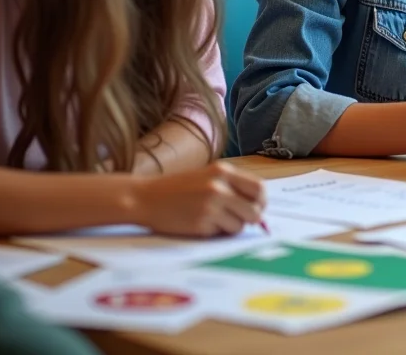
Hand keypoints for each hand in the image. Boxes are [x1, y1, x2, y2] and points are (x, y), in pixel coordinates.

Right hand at [131, 161, 266, 237]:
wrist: (145, 198)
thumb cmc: (177, 188)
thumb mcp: (207, 177)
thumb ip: (231, 186)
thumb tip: (259, 206)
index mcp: (223, 171)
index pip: (259, 188)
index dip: (261, 202)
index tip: (256, 208)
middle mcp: (219, 187)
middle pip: (254, 210)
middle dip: (250, 218)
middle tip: (239, 219)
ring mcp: (210, 206)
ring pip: (240, 225)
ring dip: (231, 227)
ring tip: (214, 220)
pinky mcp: (201, 223)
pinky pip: (221, 233)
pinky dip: (216, 232)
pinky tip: (201, 224)